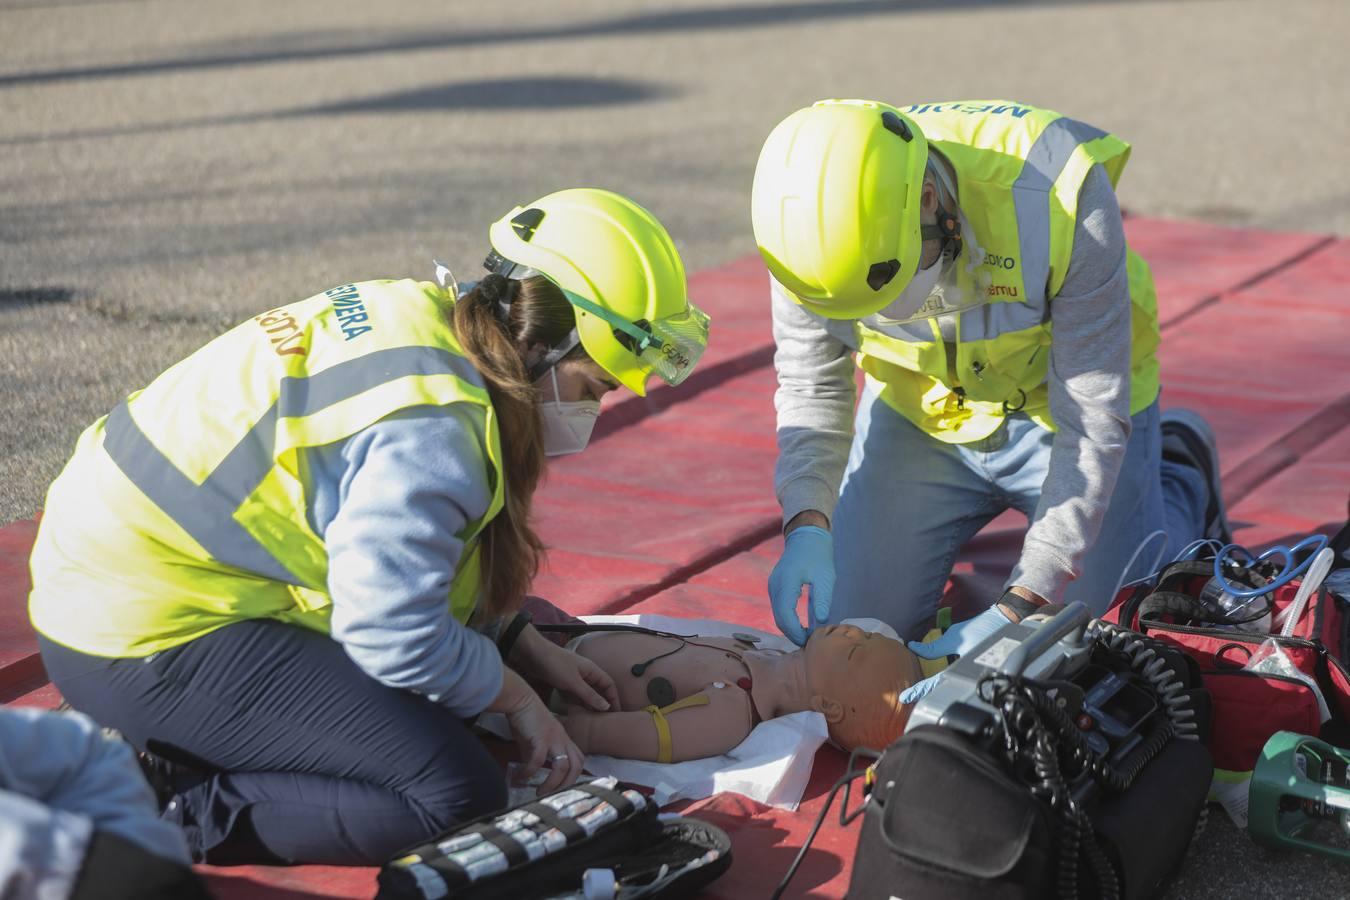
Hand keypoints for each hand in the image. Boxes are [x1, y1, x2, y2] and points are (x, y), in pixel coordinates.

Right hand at [490, 669, 583, 792]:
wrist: (520, 699)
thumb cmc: (526, 718)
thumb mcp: (534, 740)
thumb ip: (535, 755)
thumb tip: (529, 773)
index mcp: (564, 739)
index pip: (578, 759)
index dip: (574, 776)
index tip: (561, 787)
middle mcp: (563, 739)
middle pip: (577, 766)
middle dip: (567, 784)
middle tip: (554, 794)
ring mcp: (554, 738)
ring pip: (563, 767)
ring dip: (552, 783)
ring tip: (540, 792)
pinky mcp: (541, 737)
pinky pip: (539, 760)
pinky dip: (531, 771)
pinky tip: (523, 775)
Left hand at [513, 625, 617, 711]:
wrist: (532, 654)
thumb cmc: (555, 664)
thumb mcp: (573, 682)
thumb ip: (590, 695)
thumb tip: (606, 707)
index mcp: (592, 670)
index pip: (609, 685)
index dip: (614, 698)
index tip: (617, 714)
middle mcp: (585, 674)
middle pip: (598, 690)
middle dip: (602, 704)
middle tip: (604, 721)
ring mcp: (574, 678)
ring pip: (586, 694)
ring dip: (589, 706)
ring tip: (592, 722)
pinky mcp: (563, 683)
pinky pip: (574, 695)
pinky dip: (577, 704)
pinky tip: (576, 715)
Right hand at [768, 524, 834, 645]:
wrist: (806, 535)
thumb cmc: (818, 554)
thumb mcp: (826, 577)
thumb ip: (823, 600)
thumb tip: (822, 623)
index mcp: (785, 582)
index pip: (785, 615)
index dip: (796, 632)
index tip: (810, 642)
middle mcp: (775, 586)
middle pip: (779, 618)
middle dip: (793, 634)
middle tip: (810, 645)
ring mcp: (773, 586)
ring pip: (778, 615)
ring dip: (790, 628)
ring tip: (808, 638)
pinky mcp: (776, 587)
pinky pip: (779, 609)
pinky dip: (788, 620)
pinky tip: (802, 627)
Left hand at [900, 604, 1015, 704]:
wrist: (1008, 624)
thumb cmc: (983, 629)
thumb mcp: (955, 637)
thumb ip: (934, 647)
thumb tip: (913, 647)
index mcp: (962, 670)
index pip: (935, 683)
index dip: (919, 691)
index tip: (904, 697)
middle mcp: (968, 676)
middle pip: (943, 689)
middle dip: (926, 694)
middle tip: (908, 698)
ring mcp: (974, 675)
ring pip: (951, 686)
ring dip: (935, 689)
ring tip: (917, 693)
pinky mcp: (978, 671)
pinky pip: (958, 679)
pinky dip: (946, 682)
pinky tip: (938, 683)